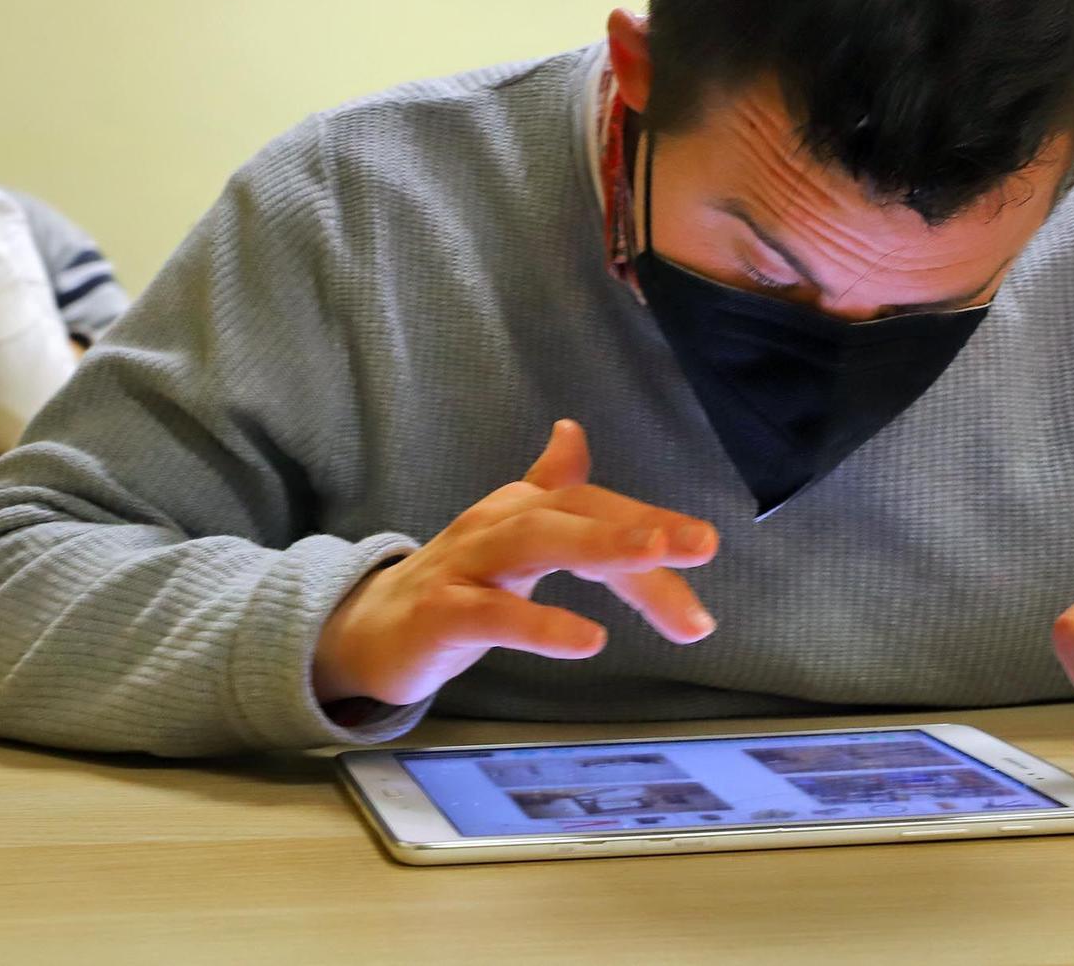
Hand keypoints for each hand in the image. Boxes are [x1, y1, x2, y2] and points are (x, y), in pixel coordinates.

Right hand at [312, 420, 718, 706]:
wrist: (369, 630)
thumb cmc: (456, 584)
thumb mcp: (510, 540)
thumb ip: (550, 491)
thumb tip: (573, 432)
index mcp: (521, 509)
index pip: (595, 507)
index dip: (649, 524)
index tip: (705, 548)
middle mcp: (495, 524)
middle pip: (571, 512)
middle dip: (638, 524)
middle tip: (703, 543)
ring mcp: (464, 566)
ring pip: (534, 544)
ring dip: (599, 548)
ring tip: (655, 558)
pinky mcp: (440, 613)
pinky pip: (493, 614)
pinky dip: (540, 623)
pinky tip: (588, 640)